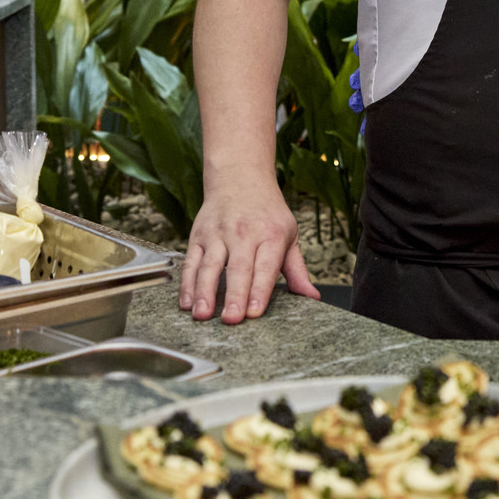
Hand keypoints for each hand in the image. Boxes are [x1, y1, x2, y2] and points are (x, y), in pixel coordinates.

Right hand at [179, 177, 319, 322]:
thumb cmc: (268, 213)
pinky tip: (186, 302)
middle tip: (231, 320)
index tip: (254, 312)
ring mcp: (218, 235)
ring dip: (204, 292)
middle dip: (234, 296)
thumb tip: (312, 297)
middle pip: (238, 269)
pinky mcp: (198, 236)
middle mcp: (244, 234)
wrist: (240, 178)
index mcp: (270, 235)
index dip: (259, 290)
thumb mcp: (290, 234)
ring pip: (209, 266)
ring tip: (202, 315)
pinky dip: (187, 283)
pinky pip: (191, 262)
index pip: (265, 266)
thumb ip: (298, 270)